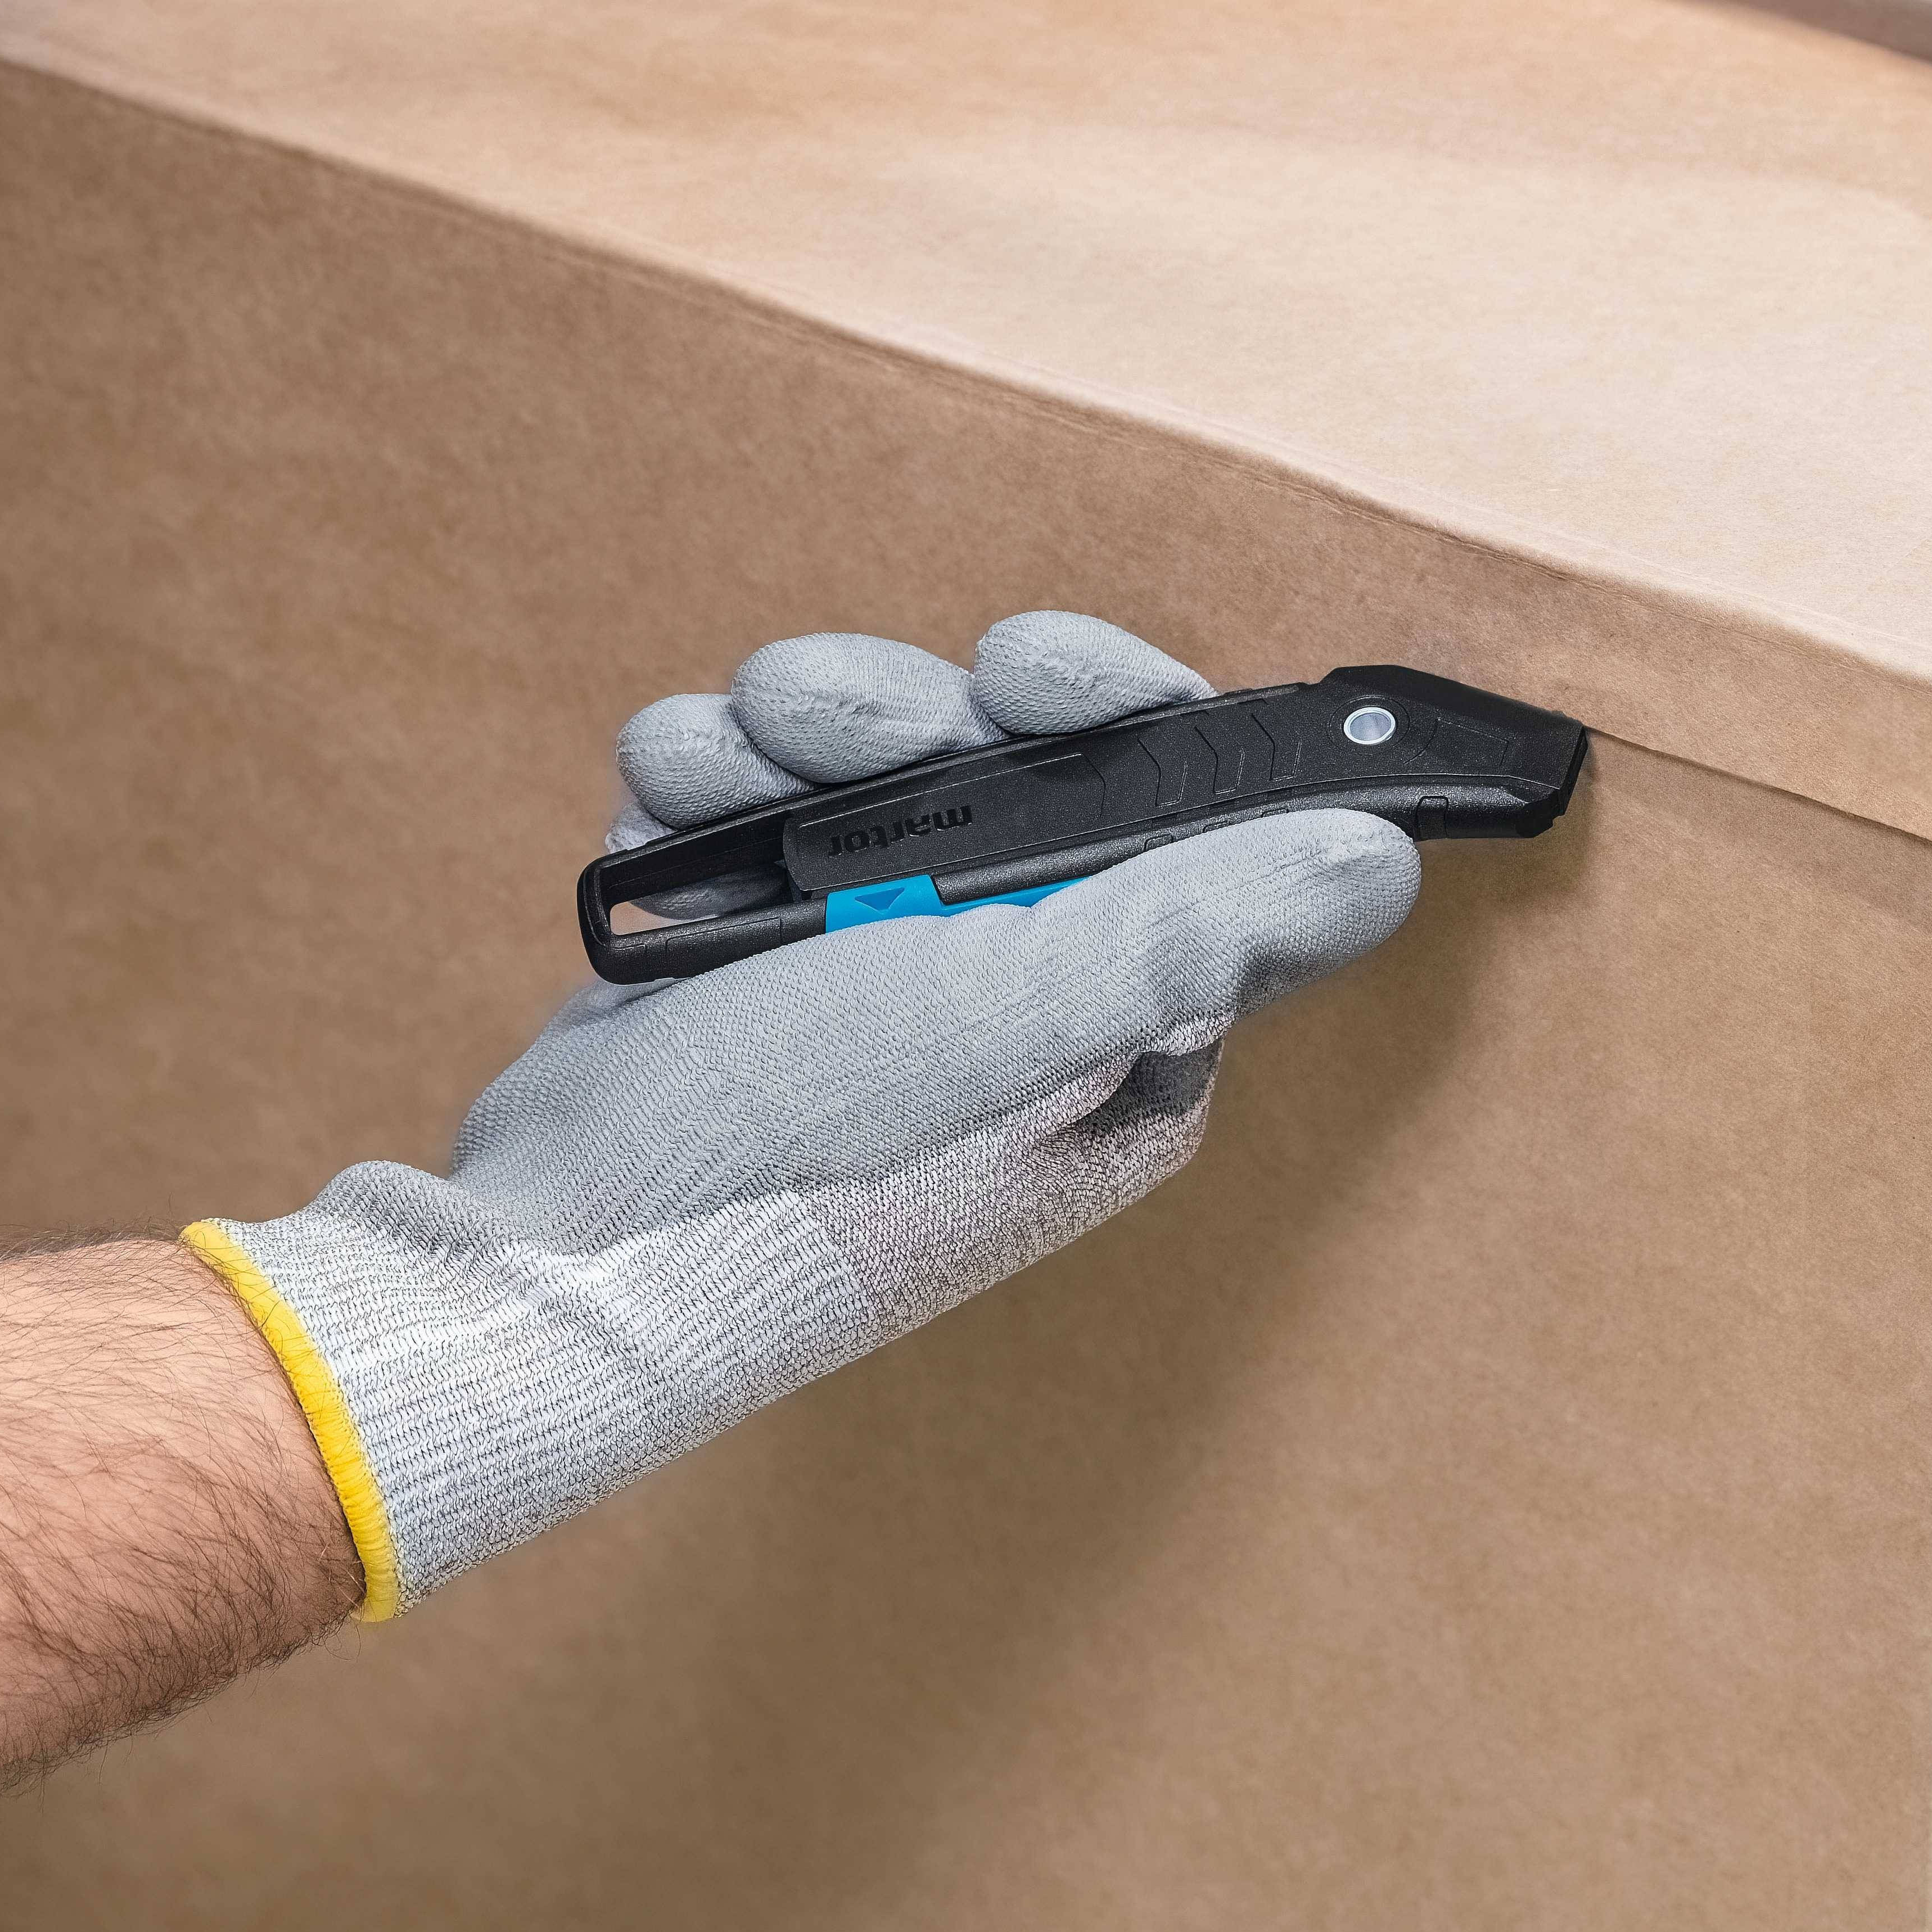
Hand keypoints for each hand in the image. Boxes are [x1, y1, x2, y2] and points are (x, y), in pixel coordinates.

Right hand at [188, 613, 1416, 1613]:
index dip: (1109, 718)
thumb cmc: (792, 1167)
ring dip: (788, 739)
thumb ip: (1190, 930)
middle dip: (909, 717)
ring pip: (879, 775)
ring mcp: (887, 980)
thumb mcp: (1005, 1022)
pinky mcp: (764, 964)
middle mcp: (1025, 1002)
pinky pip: (763, 816)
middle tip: (814, 708)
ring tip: (716, 755)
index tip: (1024, 671)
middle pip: (1018, 773)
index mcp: (1126, 1034)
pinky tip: (661, 805)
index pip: (1179, 822)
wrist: (548, 1260)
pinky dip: (709, 791)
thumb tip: (1383, 862)